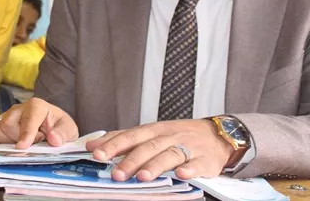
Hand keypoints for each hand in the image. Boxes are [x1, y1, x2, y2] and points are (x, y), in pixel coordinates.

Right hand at [0, 97, 78, 148]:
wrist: (50, 125)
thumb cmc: (58, 127)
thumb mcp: (69, 130)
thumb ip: (63, 133)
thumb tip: (53, 139)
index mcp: (36, 106)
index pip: (28, 119)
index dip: (25, 133)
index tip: (22, 147)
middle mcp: (17, 108)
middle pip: (6, 125)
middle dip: (16, 140)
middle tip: (31, 144)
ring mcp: (4, 116)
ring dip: (1, 142)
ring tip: (16, 144)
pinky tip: (0, 147)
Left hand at [85, 120, 233, 181]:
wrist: (216, 134)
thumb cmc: (178, 136)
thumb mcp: (151, 134)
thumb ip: (124, 140)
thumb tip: (93, 146)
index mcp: (153, 130)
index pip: (129, 136)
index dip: (113, 145)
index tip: (96, 154)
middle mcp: (168, 137)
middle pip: (147, 147)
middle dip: (130, 160)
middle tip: (116, 174)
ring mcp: (187, 147)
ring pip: (169, 155)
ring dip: (155, 166)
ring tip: (143, 177)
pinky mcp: (205, 160)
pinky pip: (196, 165)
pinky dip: (189, 170)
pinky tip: (181, 176)